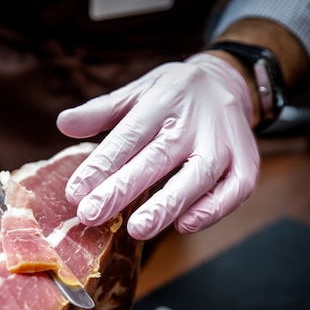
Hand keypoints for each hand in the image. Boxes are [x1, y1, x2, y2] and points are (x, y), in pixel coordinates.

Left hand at [57, 54, 259, 239]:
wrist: (227, 81)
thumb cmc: (172, 94)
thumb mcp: (136, 92)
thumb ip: (101, 111)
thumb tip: (63, 122)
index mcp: (162, 102)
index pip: (128, 136)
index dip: (101, 165)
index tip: (75, 193)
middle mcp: (194, 122)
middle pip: (157, 158)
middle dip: (122, 189)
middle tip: (92, 215)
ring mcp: (224, 142)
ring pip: (198, 175)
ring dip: (168, 204)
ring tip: (137, 229)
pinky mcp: (246, 162)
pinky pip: (235, 189)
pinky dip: (213, 209)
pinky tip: (184, 225)